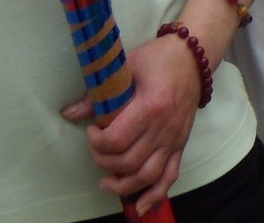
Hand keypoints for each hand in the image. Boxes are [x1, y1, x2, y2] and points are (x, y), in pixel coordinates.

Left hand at [64, 34, 198, 211]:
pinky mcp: (181, 145)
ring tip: (106, 180)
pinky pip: (170, 177)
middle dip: (104, 161)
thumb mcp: (127, 67)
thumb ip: (98, 94)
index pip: (117, 140)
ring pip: (147, 176)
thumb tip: (69, 113)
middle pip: (128, 162)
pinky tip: (139, 207)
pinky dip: (154, 196)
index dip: (97, 142)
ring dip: (123, 185)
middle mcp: (164, 128)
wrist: (194, 57)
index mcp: (151, 106)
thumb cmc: (159, 59)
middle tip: (97, 148)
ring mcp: (174, 139)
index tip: (92, 130)